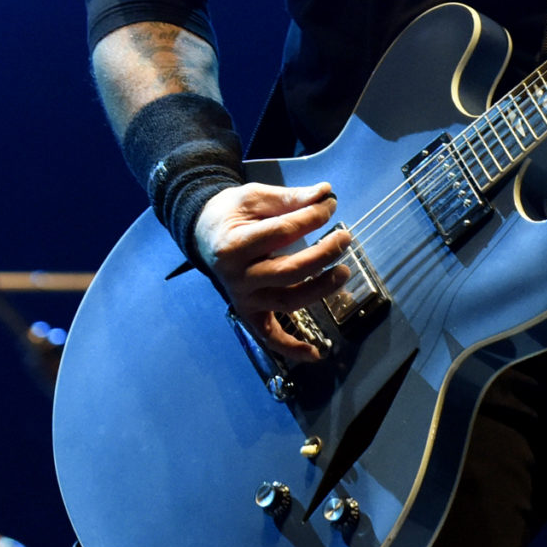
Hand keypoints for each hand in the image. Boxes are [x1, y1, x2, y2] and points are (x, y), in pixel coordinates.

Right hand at [192, 181, 350, 363]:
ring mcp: (243, 298)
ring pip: (288, 301)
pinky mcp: (248, 312)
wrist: (202, 233)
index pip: (283, 232)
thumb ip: (290, 198)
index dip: (312, 218)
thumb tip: (325, 193)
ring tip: (343, 272)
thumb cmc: (230, 214)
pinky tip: (316, 354)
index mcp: (234, 244)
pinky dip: (291, 349)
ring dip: (321, 290)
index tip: (329, 206)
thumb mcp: (254, 197)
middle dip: (323, 254)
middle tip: (343, 238)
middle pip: (289, 271)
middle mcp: (237, 277)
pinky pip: (269, 336)